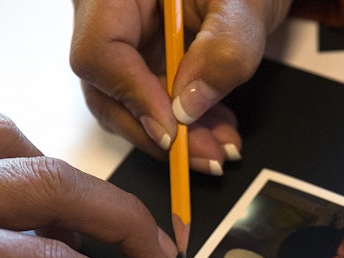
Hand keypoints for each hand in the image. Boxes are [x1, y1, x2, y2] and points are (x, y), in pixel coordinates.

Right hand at [70, 0, 291, 174]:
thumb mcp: (243, 5)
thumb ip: (223, 50)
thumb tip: (188, 108)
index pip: (100, 52)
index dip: (134, 98)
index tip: (171, 131)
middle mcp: (109, 18)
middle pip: (106, 90)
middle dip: (158, 132)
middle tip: (205, 156)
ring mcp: (124, 44)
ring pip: (128, 106)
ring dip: (176, 137)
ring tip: (219, 148)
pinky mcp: (141, 63)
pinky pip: (151, 104)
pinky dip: (185, 127)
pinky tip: (215, 132)